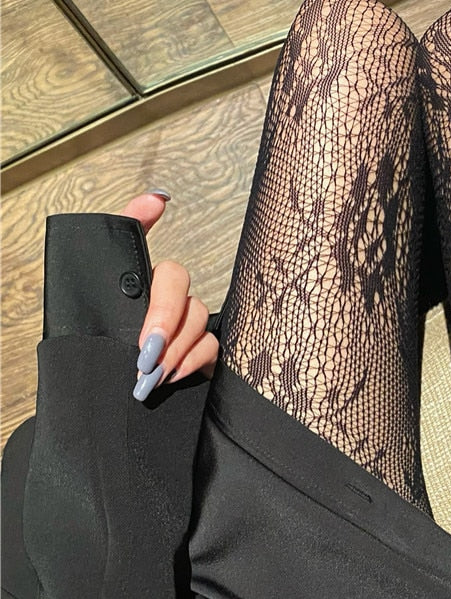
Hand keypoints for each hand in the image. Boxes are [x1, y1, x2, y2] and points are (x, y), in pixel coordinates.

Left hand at [121, 191, 218, 401]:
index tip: (153, 205)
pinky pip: (211, 347)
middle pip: (178, 283)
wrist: (102, 398)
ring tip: (151, 372)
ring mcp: (187, 325)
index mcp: (138, 283)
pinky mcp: (201, 353)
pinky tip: (171, 374)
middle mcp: (166, 297)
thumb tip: (154, 200)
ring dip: (175, 347)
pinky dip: (192, 361)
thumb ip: (115, 263)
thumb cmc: (100, 352)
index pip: (136, 233)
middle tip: (145, 349)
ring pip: (197, 317)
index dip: (146, 217)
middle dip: (163, 317)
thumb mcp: (92, 306)